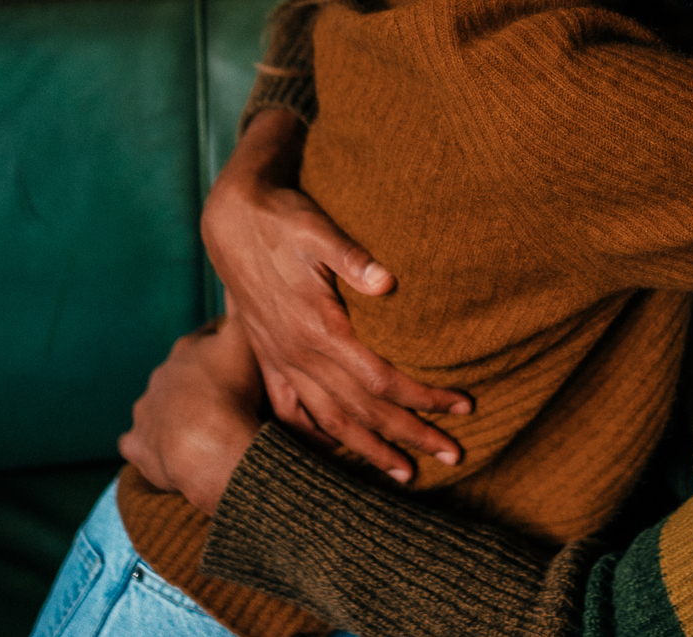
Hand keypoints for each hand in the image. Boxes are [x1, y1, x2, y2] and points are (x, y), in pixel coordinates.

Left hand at [118, 318, 265, 516]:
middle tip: (223, 392)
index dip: (220, 343)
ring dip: (174, 412)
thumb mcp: (245, 340)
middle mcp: (160, 377)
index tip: (235, 351)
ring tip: (200, 426)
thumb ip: (239, 306)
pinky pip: (138, 442)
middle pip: (180, 372)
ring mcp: (145, 412)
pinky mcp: (137, 445)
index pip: (204, 338)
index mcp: (186, 350)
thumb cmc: (232, 392)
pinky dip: (149, 444)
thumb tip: (234, 269)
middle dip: (197, 379)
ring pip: (156, 405)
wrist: (209, 449)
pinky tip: (165, 451)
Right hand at [203, 108, 471, 482]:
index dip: (422, 397)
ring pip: (328, 421)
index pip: (381, 379)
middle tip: (453, 455)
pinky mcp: (267, 357)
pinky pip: (289, 410)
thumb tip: (387, 281)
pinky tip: (333, 454)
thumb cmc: (284, 220)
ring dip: (368, 450)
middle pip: (362, 411)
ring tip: (405, 473)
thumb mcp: (317, 229)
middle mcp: (298, 354)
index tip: (461, 406)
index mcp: (319, 328)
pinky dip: (312, 438)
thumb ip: (351, 257)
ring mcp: (280, 360)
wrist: (231, 220)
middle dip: (408, 435)